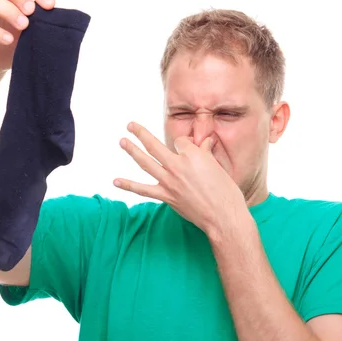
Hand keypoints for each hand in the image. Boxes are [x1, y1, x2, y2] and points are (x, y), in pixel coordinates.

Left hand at [114, 122, 246, 235]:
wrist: (222, 216)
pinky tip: (116, 181)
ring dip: (132, 150)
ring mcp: (169, 182)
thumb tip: (205, 142)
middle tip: (130, 125)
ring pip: (145, 162)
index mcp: (193, 155)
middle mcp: (177, 165)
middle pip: (154, 145)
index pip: (180, 141)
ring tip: (122, 141)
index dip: (183, 143)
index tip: (188, 148)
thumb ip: (206, 153)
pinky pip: (143, 190)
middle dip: (141, 133)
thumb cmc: (225, 191)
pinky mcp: (166, 197)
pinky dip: (128, 185)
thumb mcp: (217, 166)